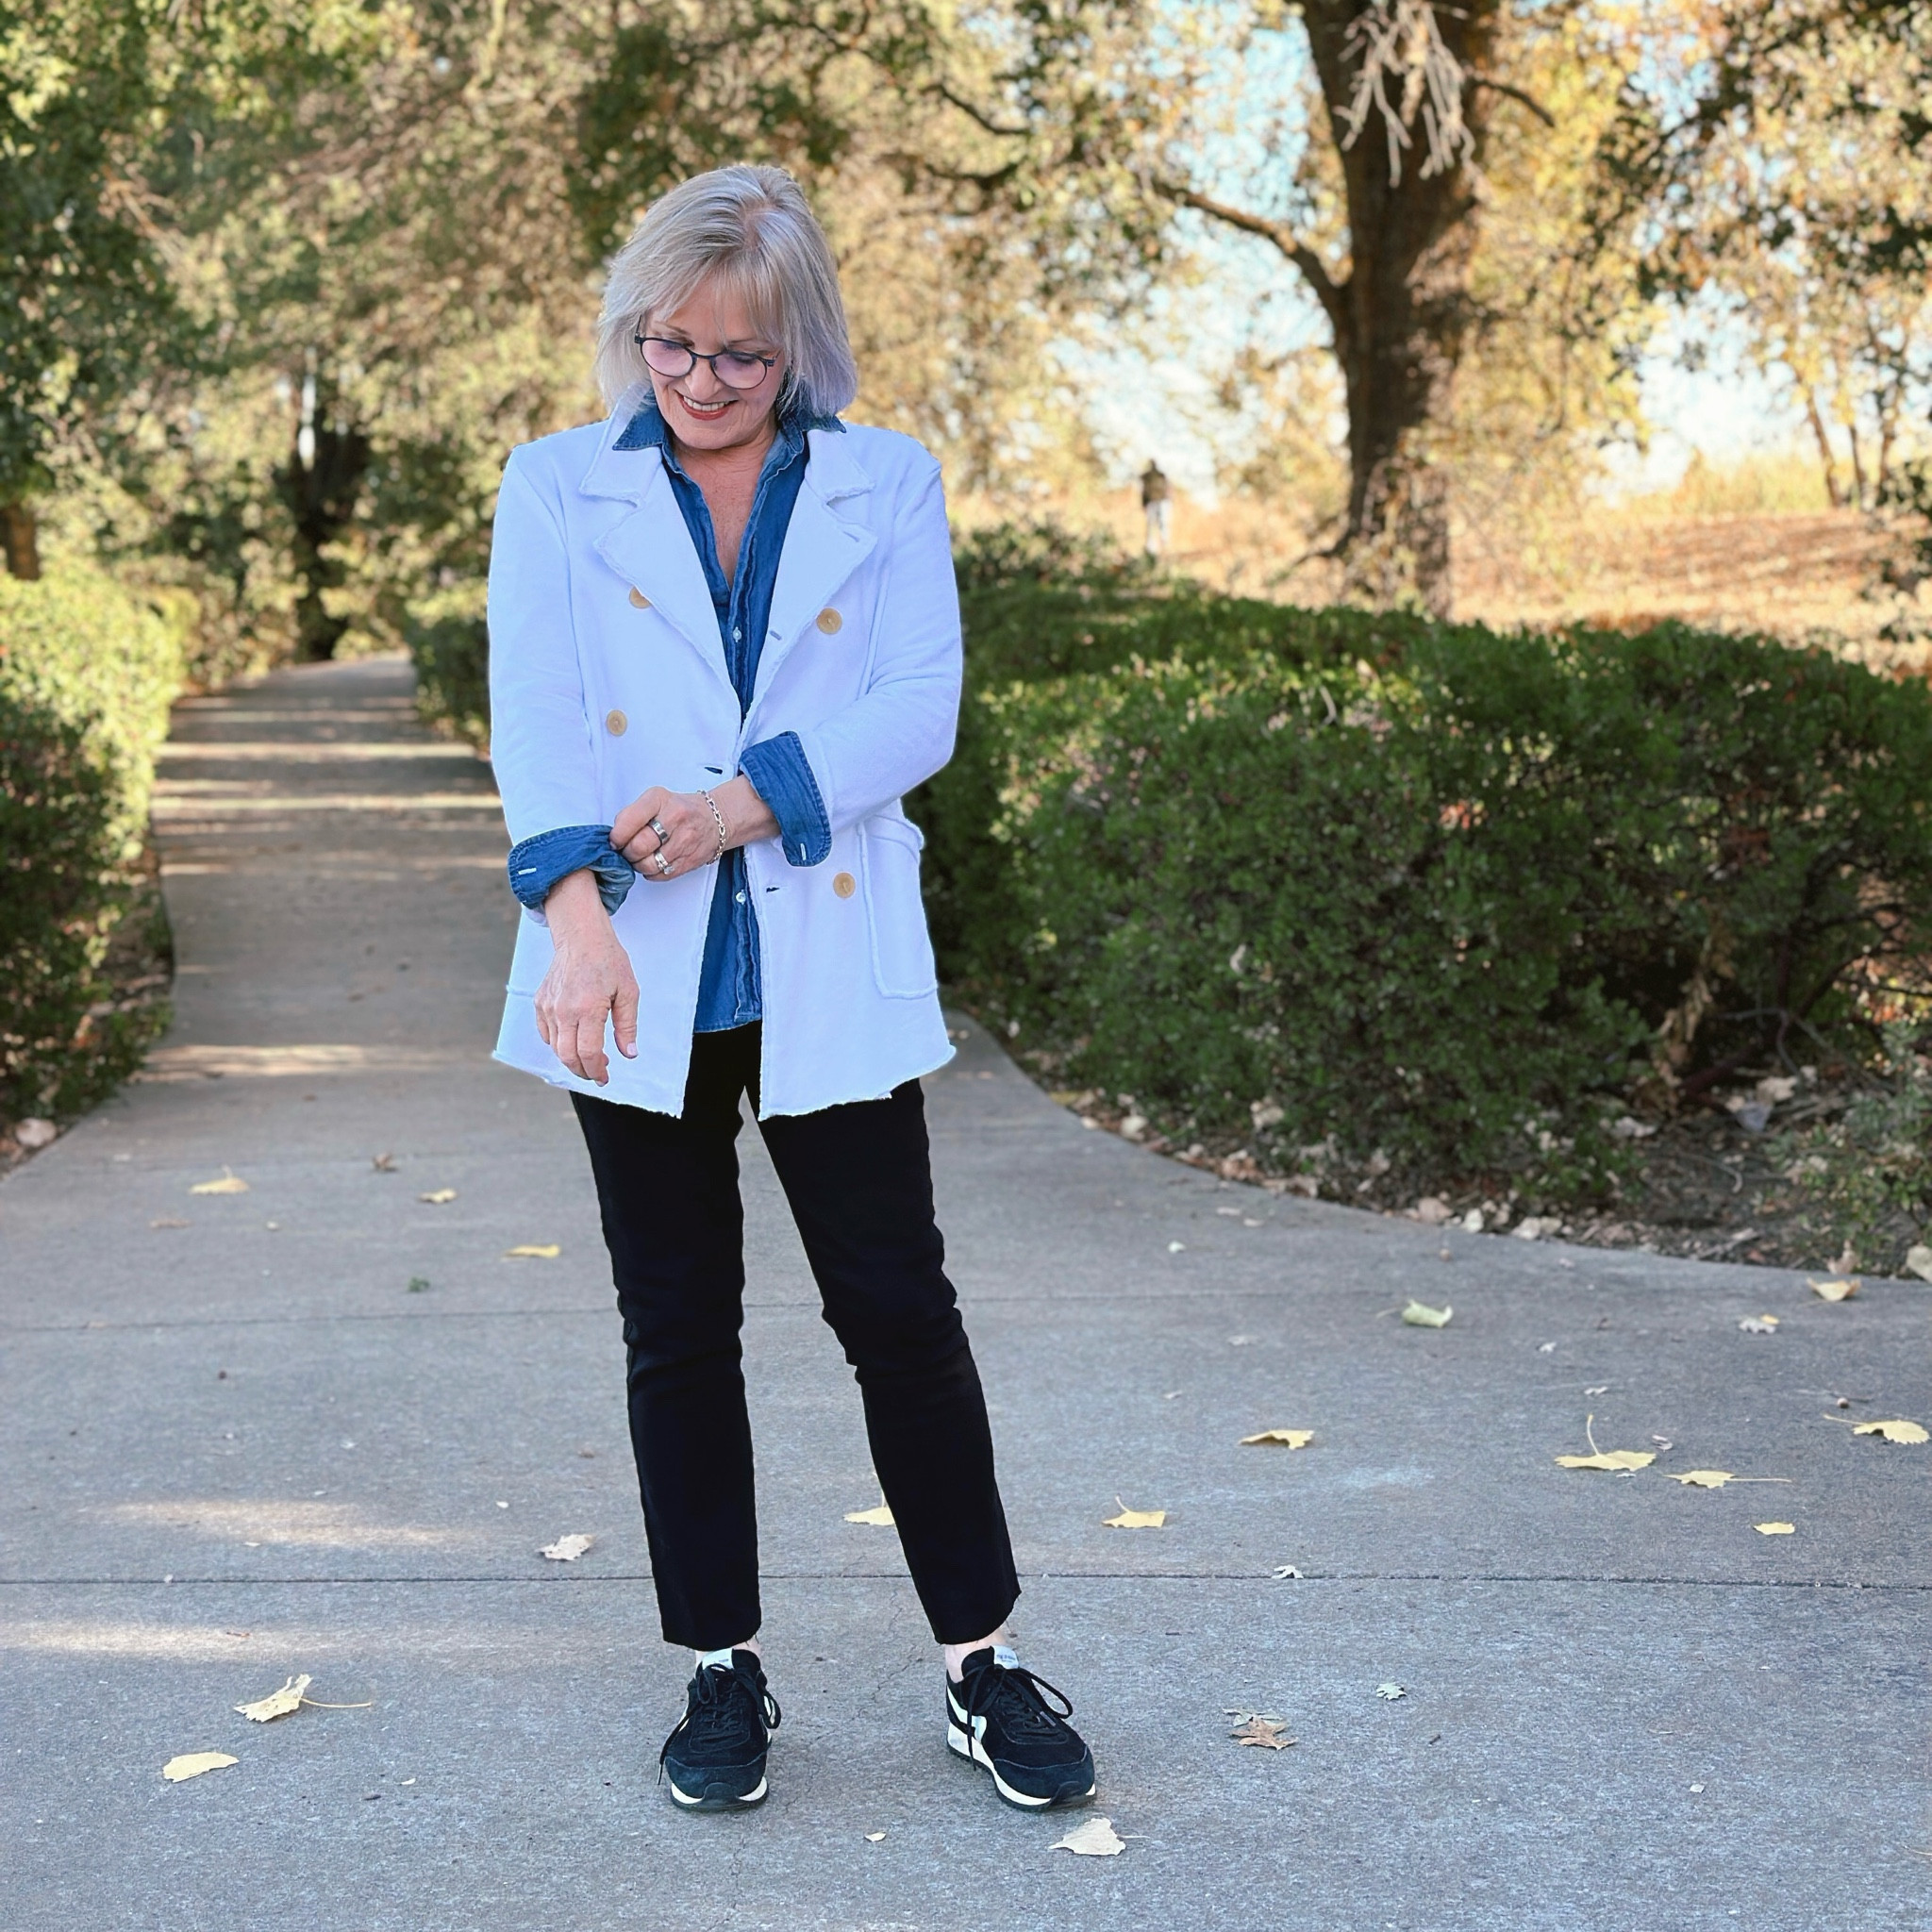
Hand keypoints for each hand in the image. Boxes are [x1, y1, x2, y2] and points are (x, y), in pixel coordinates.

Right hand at [533, 871, 638, 1083]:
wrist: (581, 938)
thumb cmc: (609, 962)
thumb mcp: (629, 992)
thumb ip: (627, 1026)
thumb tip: (629, 1054)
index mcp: (588, 1008)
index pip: (588, 1053)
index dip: (597, 1071)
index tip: (605, 1078)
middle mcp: (564, 1010)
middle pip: (568, 1056)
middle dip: (583, 1071)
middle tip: (598, 1073)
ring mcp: (549, 1006)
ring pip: (555, 1047)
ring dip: (572, 1058)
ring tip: (590, 1055)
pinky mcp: (540, 1002)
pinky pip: (546, 1034)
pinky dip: (558, 1043)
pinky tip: (574, 1039)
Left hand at [613, 786, 716, 880]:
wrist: (714, 819)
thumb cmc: (679, 809)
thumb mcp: (655, 799)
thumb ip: (632, 815)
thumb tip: (615, 838)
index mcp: (660, 800)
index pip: (629, 820)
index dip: (617, 836)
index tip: (615, 840)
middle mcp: (674, 818)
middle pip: (638, 846)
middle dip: (627, 853)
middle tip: (627, 850)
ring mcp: (685, 841)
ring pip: (649, 865)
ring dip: (638, 865)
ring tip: (640, 857)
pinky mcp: (690, 860)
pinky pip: (661, 875)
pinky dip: (652, 872)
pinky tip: (654, 862)